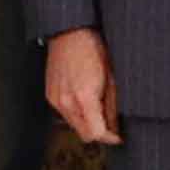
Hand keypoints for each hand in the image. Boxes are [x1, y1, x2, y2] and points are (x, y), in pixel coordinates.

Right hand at [46, 28, 121, 144]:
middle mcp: (66, 102)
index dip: (110, 138)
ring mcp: (55, 99)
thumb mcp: (112, 78)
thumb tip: (117, 127)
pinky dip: (77, 113)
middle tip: (112, 125)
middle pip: (84, 134)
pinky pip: (65, 114)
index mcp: (83, 97)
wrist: (71, 32)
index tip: (119, 136)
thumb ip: (113, 106)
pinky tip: (86, 99)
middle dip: (99, 132)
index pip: (96, 134)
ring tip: (99, 107)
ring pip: (74, 126)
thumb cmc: (95, 49)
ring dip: (88, 123)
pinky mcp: (50, 95)